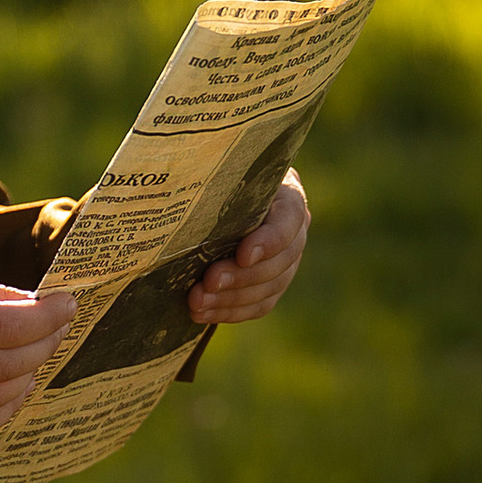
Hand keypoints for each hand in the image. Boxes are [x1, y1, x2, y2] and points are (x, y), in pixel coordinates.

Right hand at [0, 251, 77, 443]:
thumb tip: (40, 309)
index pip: (4, 324)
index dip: (46, 317)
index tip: (67, 304)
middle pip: (4, 365)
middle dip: (43, 345)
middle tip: (57, 328)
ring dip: (27, 378)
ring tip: (36, 355)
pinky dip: (1, 408)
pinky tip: (13, 386)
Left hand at [187, 172, 309, 325]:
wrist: (217, 196)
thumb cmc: (217, 174)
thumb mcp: (221, 168)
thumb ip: (217, 176)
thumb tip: (186, 180)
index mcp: (288, 195)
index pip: (289, 220)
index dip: (269, 241)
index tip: (243, 255)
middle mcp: (295, 230)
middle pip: (280, 261)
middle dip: (241, 276)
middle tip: (207, 282)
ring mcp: (287, 260)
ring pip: (270, 288)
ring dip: (231, 299)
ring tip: (196, 302)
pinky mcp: (272, 284)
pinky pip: (259, 305)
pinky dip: (229, 312)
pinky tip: (201, 314)